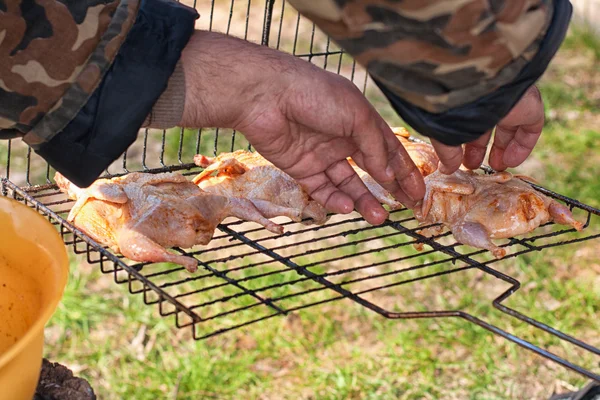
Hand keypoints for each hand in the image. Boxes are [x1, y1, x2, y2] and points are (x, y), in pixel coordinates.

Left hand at [179, 31, 424, 224]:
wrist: (266, 97)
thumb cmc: (315, 95)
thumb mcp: (355, 115)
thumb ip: (374, 145)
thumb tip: (388, 174)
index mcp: (360, 120)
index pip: (389, 149)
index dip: (405, 171)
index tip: (418, 193)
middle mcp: (343, 138)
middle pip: (371, 169)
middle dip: (389, 190)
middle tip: (405, 210)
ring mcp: (322, 154)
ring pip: (348, 184)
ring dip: (364, 201)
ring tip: (379, 218)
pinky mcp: (301, 168)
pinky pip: (322, 189)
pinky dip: (335, 199)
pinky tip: (348, 207)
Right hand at [430, 85, 544, 173]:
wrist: (472, 83)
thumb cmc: (450, 105)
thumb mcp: (444, 133)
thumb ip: (447, 153)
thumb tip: (446, 170)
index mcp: (464, 99)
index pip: (466, 122)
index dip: (463, 143)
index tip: (459, 160)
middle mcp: (486, 98)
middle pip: (486, 126)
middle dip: (480, 147)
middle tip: (474, 165)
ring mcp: (509, 99)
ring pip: (509, 126)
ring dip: (503, 148)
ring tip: (497, 167)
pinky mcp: (528, 102)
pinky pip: (531, 125)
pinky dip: (522, 144)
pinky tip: (511, 161)